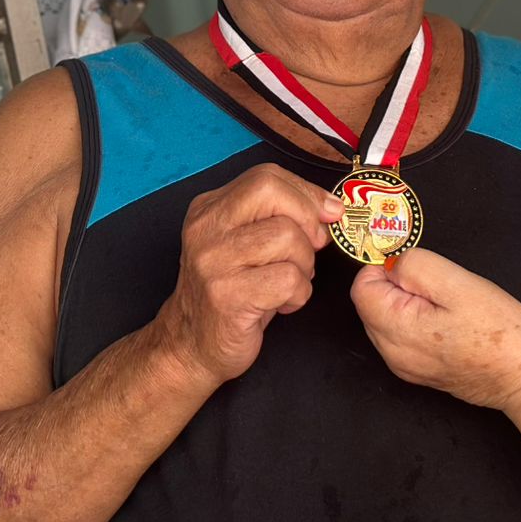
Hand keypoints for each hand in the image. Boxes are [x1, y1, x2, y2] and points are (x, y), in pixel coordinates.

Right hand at [153, 164, 345, 385]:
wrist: (190, 344)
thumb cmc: (231, 293)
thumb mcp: (247, 244)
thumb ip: (279, 217)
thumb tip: (330, 207)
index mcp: (210, 209)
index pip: (266, 177)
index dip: (306, 193)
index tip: (328, 214)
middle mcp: (206, 228)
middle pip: (273, 195)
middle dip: (307, 221)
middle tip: (311, 249)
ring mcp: (213, 261)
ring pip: (286, 237)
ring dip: (304, 264)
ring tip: (290, 282)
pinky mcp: (226, 295)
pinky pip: (288, 280)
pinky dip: (299, 294)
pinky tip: (283, 303)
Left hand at [349, 248, 520, 409]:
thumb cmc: (500, 331)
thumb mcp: (457, 282)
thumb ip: (415, 266)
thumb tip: (391, 263)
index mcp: (396, 329)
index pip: (361, 286)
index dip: (390, 268)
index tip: (421, 270)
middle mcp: (393, 354)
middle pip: (372, 304)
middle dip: (399, 287)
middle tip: (442, 289)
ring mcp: (405, 367)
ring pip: (388, 321)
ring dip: (410, 305)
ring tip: (450, 308)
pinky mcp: (420, 372)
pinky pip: (404, 338)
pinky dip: (419, 323)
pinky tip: (451, 324)